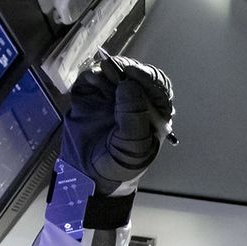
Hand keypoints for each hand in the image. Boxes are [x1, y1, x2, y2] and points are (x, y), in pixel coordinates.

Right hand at [62, 56, 174, 195]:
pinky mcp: (91, 95)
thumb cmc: (119, 164)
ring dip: (109, 70)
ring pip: (115, 71)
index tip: (132, 74)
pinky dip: (92, 75)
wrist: (89, 176)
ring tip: (102, 78)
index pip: (157, 86)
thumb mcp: (133, 146)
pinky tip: (92, 82)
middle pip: (136, 74)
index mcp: (153, 111)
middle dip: (126, 69)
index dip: (147, 76)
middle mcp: (134, 100)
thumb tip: (128, 84)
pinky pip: (93, 77)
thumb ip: (133, 116)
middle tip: (113, 71)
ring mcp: (112, 96)